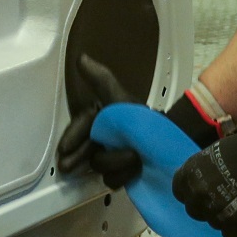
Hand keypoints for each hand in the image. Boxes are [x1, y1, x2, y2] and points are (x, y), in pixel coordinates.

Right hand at [54, 57, 221, 187]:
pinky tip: (134, 169)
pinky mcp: (124, 174)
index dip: (71, 138)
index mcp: (101, 120)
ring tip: (132, 157)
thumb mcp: (119, 98)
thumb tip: (81, 57)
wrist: (172, 138)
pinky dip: (124, 174)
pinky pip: (114, 179)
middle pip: (86, 151)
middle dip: (78, 158)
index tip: (64, 149)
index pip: (80, 129)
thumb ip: (99, 79)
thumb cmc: (142, 117)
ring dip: (113, 162)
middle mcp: (104, 139)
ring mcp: (113, 158)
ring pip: (101, 166)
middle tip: (68, 167)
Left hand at [172, 115, 236, 236]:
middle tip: (224, 199)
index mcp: (191, 173)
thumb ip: (204, 170)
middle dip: (207, 205)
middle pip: (195, 210)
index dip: (191, 191)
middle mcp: (200, 194)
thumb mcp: (217, 152)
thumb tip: (201, 180)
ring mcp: (218, 212)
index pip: (179, 190)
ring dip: (225, 217)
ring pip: (215, 223)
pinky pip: (233, 235)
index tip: (202, 190)